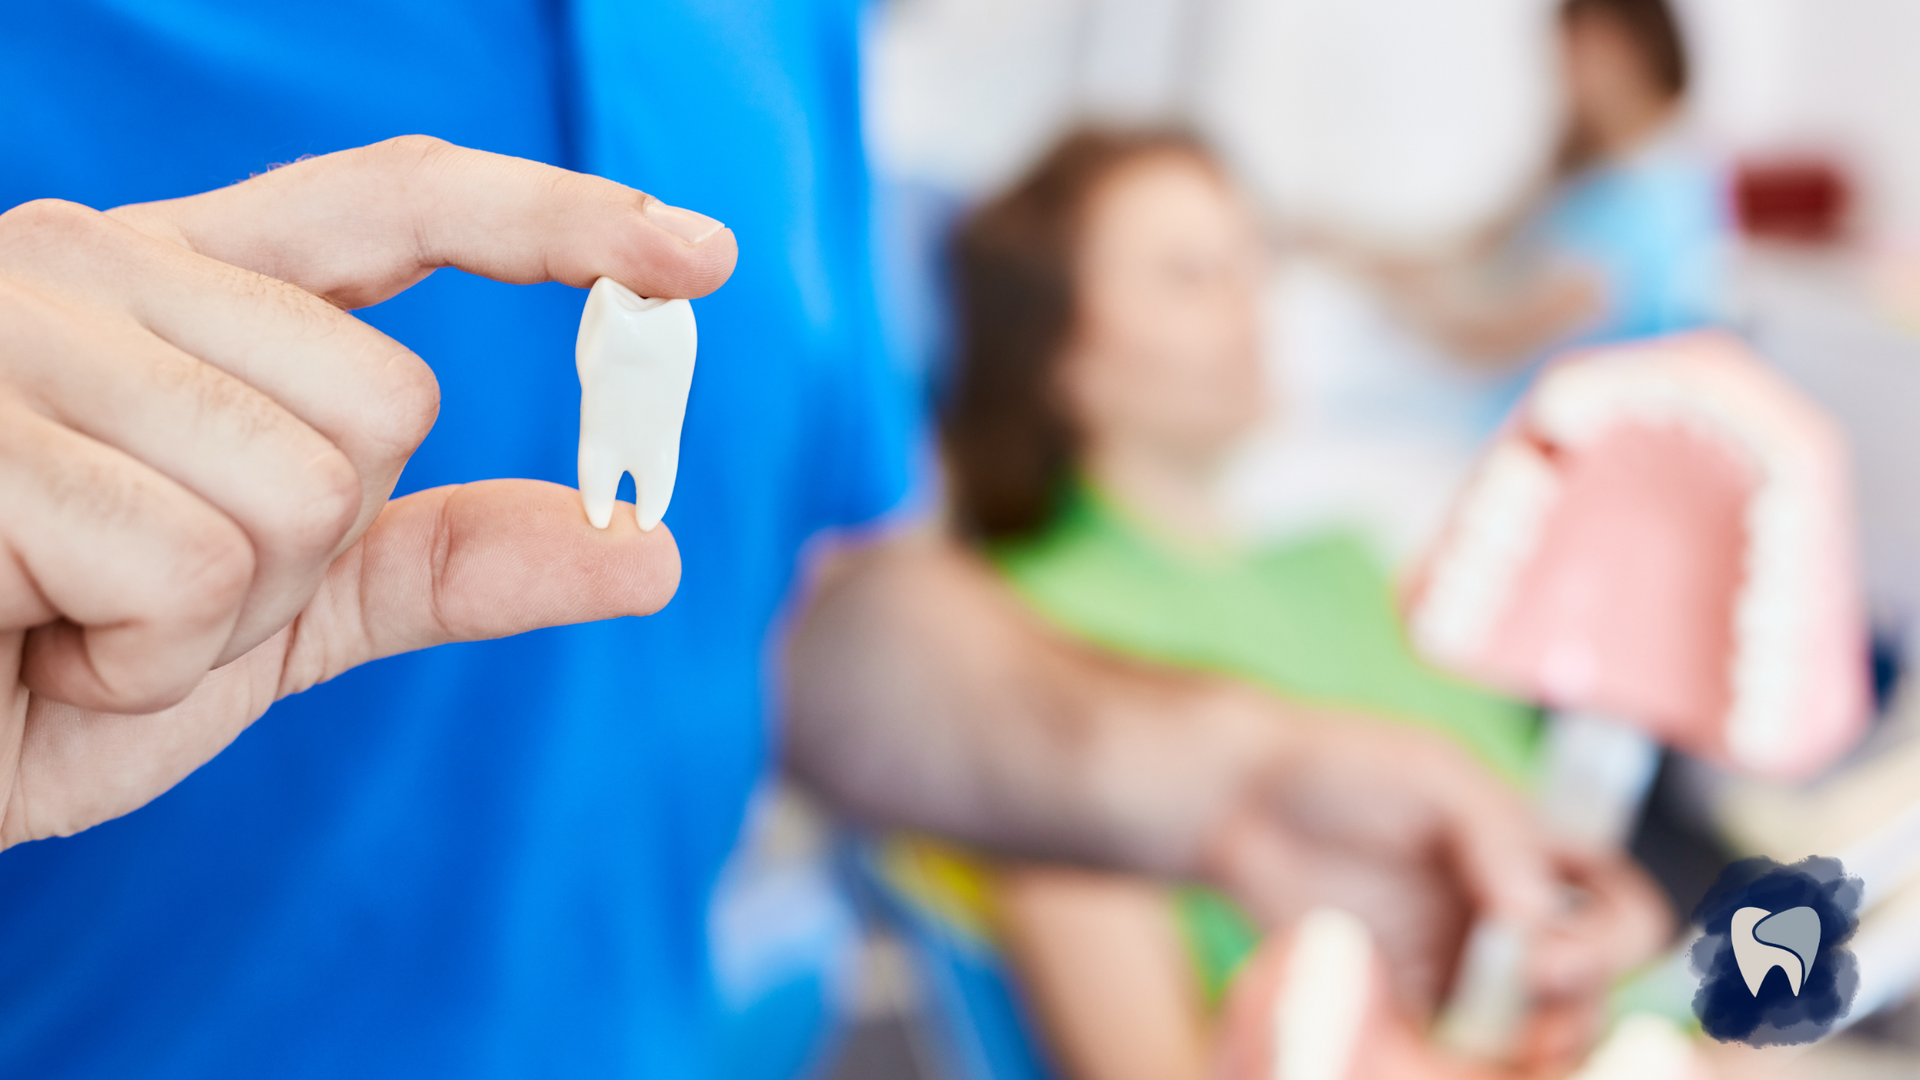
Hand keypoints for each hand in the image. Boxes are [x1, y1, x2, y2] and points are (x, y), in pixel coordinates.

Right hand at [0, 136, 736, 848]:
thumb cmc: (54, 670)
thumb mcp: (282, 616)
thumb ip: (448, 563)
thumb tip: (650, 552)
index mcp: (180, 284)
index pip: (396, 203)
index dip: (555, 218)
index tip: (698, 255)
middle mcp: (97, 262)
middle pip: (387, 401)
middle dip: (307, 551)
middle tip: (151, 595)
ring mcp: (19, 328)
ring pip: (307, 488)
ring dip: (217, 620)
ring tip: (78, 618)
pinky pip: (194, 571)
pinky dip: (138, 663)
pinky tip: (29, 639)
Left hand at [1198, 710, 1669, 1061]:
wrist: (1240, 799)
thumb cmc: (1342, 764)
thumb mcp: (1434, 774)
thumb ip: (1497, 834)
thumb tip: (1540, 917)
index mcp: (1539, 855)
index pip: (1623, 914)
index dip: (1608, 945)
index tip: (1544, 958)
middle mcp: (1513, 918)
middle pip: (1588, 990)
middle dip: (1572, 1013)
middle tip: (1521, 1023)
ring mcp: (1462, 966)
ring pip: (1530, 1035)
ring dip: (1523, 1051)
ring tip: (1471, 1053)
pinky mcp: (1408, 1002)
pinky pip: (1455, 1052)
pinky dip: (1460, 1062)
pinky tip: (1421, 1052)